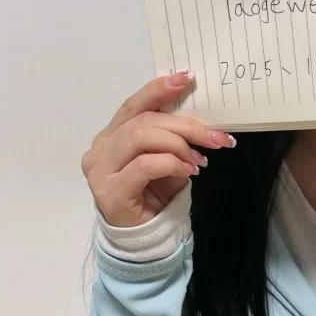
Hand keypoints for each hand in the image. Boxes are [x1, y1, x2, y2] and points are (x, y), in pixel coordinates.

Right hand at [82, 71, 235, 226]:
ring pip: (141, 136)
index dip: (159, 90)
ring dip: (179, 144)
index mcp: (112, 134)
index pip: (134, 105)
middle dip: (185, 125)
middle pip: (143, 120)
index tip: (188, 78)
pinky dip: (172, 163)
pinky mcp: (109, 191)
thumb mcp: (167, 158)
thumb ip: (171, 136)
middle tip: (215, 137)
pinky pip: (145, 164)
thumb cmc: (154, 194)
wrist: (144, 237)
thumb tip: (201, 119)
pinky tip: (188, 171)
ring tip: (200, 159)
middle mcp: (100, 147)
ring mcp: (100, 170)